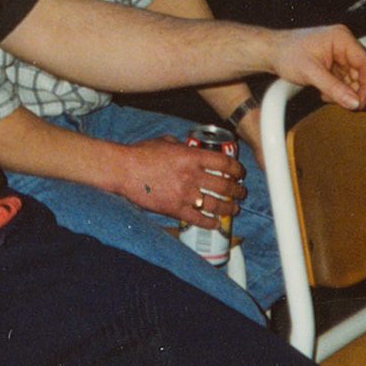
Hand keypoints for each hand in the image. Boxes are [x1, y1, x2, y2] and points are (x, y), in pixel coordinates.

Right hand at [113, 136, 244, 227]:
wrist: (123, 170)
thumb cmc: (141, 153)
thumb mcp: (165, 141)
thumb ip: (182, 146)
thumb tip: (191, 149)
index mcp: (192, 156)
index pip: (224, 164)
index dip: (237, 169)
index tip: (240, 173)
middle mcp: (192, 176)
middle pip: (225, 186)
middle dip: (238, 191)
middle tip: (241, 193)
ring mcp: (185, 194)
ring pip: (216, 204)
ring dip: (229, 208)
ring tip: (235, 209)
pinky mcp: (175, 209)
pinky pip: (198, 219)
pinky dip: (210, 222)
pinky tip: (216, 223)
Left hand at [269, 25, 365, 109]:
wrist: (271, 52)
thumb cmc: (286, 53)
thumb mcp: (311, 73)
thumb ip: (334, 88)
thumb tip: (354, 102)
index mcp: (341, 39)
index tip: (361, 102)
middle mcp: (343, 44)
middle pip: (361, 72)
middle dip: (354, 90)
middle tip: (348, 105)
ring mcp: (338, 53)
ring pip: (352, 78)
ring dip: (344, 92)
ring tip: (328, 97)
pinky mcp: (332, 62)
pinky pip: (343, 80)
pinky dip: (337, 90)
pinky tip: (325, 94)